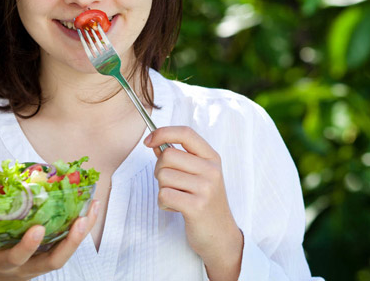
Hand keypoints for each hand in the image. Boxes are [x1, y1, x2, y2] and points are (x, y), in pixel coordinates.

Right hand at [0, 200, 99, 280]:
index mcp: (6, 264)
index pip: (18, 258)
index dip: (28, 246)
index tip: (37, 229)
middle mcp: (30, 265)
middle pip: (54, 261)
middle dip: (69, 243)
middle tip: (80, 221)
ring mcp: (44, 259)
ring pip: (68, 251)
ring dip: (83, 231)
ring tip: (93, 206)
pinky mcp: (53, 250)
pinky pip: (72, 240)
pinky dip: (84, 224)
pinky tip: (92, 204)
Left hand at [145, 126, 242, 280]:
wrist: (221, 235)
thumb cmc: (205, 202)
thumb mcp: (198, 175)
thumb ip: (179, 157)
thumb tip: (155, 143)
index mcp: (212, 158)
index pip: (185, 133)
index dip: (163, 132)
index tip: (148, 140)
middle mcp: (211, 170)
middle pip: (168, 156)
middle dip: (159, 169)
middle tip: (169, 183)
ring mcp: (205, 188)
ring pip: (163, 176)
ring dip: (162, 189)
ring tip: (176, 197)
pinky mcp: (196, 207)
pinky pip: (164, 195)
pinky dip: (163, 203)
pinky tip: (176, 208)